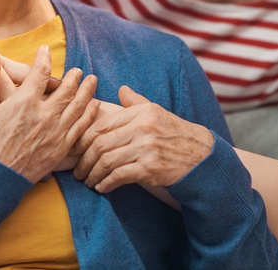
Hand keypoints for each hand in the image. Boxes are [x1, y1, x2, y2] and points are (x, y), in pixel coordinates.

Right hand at [0, 45, 99, 183]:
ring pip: (77, 107)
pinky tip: (94, 107)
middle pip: (66, 90)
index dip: (43, 58)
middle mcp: (43, 116)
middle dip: (73, 77)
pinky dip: (89, 115)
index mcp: (24, 103)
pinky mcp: (59, 151)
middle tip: (78, 70)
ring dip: (87, 92)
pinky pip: (80, 129)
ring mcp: (54, 134)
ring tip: (92, 81)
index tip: (44, 50)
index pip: (40, 72)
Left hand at [73, 85, 213, 192]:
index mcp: (140, 112)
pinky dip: (107, 183)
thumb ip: (136, 102)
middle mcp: (142, 127)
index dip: (83, 139)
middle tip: (78, 171)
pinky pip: (119, 176)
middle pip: (100, 144)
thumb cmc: (176, 134)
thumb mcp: (158, 112)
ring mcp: (146, 148)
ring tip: (88, 181)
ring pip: (107, 161)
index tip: (75, 150)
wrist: (202, 156)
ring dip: (93, 174)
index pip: (101, 125)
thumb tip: (121, 90)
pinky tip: (102, 188)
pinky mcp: (150, 168)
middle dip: (84, 160)